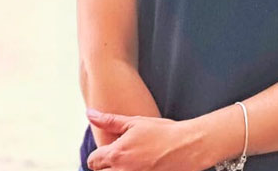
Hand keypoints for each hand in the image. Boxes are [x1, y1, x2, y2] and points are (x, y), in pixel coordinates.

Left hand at [85, 108, 204, 170]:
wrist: (188, 146)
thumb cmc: (163, 132)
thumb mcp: (135, 122)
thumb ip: (109, 121)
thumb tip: (90, 113)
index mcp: (117, 154)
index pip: (92, 161)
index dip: (99, 155)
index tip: (110, 151)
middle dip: (106, 166)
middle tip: (122, 157)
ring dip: (118, 170)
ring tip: (132, 162)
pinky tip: (142, 167)